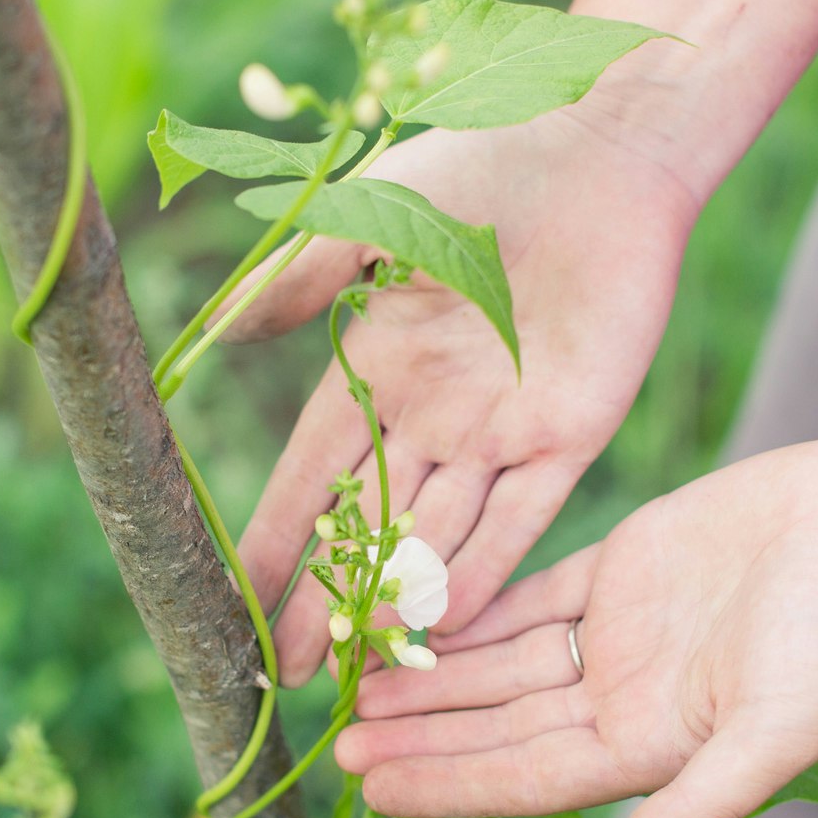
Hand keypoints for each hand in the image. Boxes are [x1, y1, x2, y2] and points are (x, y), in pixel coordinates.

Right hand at [228, 113, 700, 684]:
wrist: (598, 142)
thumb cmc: (479, 161)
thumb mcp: (369, 218)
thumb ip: (299, 281)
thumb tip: (218, 334)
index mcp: (376, 367)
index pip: (312, 474)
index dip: (275, 538)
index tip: (234, 599)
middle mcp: (433, 414)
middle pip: (370, 526)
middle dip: (328, 601)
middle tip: (289, 676)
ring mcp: (501, 430)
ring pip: (440, 536)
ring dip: (401, 604)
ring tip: (360, 672)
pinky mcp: (573, 433)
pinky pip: (523, 519)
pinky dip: (488, 571)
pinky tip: (449, 625)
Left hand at [332, 438, 817, 817]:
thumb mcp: (772, 739)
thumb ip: (692, 812)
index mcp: (650, 748)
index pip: (524, 778)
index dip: (448, 782)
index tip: (372, 787)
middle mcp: (623, 699)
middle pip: (498, 725)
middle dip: (421, 734)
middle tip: (338, 741)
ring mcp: (620, 634)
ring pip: (502, 660)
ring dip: (434, 672)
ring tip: (358, 678)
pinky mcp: (624, 567)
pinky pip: (532, 593)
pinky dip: (475, 604)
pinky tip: (418, 611)